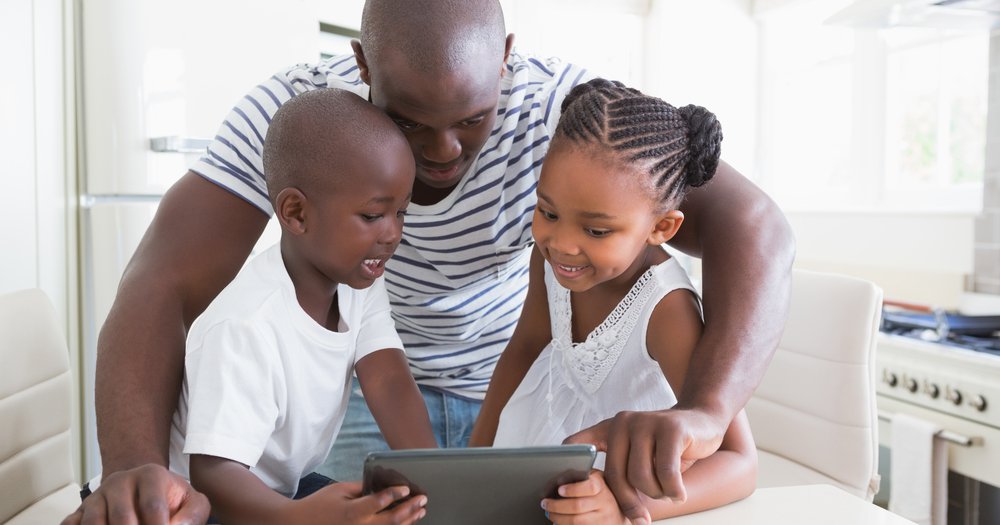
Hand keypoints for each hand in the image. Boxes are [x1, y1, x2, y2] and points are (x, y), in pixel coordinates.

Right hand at [61, 464, 209, 524]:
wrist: (141, 484)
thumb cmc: (169, 497)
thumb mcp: (191, 500)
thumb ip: (193, 514)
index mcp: (150, 475)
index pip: (152, 505)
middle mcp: (119, 482)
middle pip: (121, 517)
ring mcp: (97, 497)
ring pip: (93, 522)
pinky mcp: (79, 511)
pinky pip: (70, 524)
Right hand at [299, 482, 426, 524]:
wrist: (300, 524)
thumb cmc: (319, 505)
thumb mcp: (340, 489)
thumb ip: (362, 488)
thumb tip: (382, 485)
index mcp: (353, 512)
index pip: (380, 502)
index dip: (395, 494)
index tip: (407, 489)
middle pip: (392, 520)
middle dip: (410, 509)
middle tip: (423, 500)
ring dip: (408, 521)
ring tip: (420, 512)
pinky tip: (406, 523)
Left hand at [541, 470, 626, 524]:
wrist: (619, 513)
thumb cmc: (600, 493)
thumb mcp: (594, 480)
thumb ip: (580, 477)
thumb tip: (558, 480)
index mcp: (602, 486)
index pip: (589, 487)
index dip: (572, 489)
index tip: (559, 489)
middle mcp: (606, 503)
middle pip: (577, 506)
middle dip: (557, 505)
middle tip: (545, 503)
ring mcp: (604, 519)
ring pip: (576, 521)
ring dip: (558, 518)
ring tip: (550, 513)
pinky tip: (558, 523)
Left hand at [563, 408, 725, 524]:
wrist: (703, 422)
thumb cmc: (666, 447)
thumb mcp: (636, 451)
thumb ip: (616, 465)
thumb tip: (591, 497)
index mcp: (610, 428)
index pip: (579, 449)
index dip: (573, 474)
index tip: (566, 495)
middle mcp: (624, 422)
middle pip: (616, 475)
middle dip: (630, 502)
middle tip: (642, 517)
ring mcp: (648, 422)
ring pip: (641, 476)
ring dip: (657, 494)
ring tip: (667, 491)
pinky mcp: (672, 429)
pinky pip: (666, 473)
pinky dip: (673, 490)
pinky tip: (678, 493)